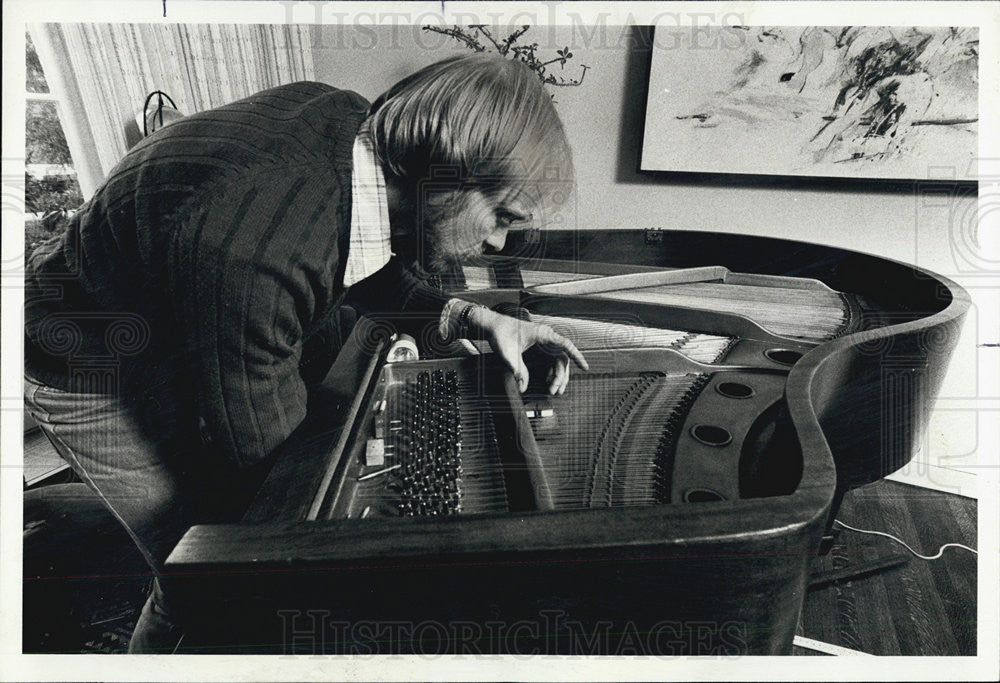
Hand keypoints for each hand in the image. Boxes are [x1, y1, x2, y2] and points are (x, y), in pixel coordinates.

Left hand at [469, 307, 588, 393]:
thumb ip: (516, 370)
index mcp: (543, 334)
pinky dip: (551, 372)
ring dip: (557, 376)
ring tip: (553, 390)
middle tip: (554, 392)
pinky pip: (551, 361)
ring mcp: (544, 343)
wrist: (494, 326)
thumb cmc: (501, 334)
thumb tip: (522, 387)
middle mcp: (547, 338)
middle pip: (562, 358)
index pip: (565, 345)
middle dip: (561, 376)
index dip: (577, 356)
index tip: (585, 367)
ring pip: (558, 361)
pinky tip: (546, 382)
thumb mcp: (508, 353)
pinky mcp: (539, 348)